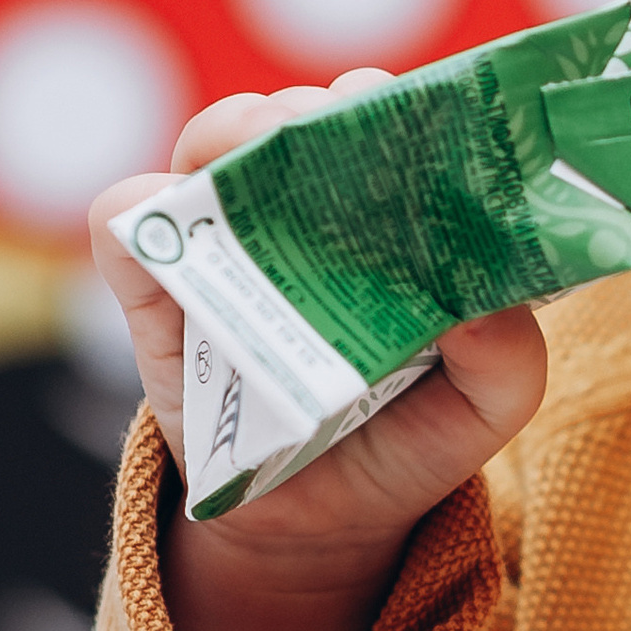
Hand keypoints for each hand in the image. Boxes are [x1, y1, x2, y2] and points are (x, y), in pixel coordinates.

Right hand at [90, 74, 548, 630]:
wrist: (316, 525)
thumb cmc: (405, 439)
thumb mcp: (485, 408)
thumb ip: (508, 358)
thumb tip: (482, 306)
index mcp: (387, 217)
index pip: (387, 124)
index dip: (399, 105)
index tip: (414, 115)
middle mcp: (303, 211)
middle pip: (297, 115)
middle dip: (320, 108)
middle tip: (341, 125)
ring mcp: (225, 243)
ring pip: (211, 143)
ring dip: (239, 131)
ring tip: (267, 154)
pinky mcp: (155, 292)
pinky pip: (122, 225)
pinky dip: (136, 212)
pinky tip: (177, 225)